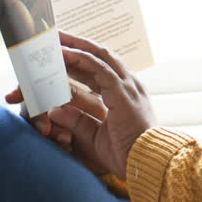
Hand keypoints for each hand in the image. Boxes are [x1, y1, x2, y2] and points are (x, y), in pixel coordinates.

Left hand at [6, 31, 155, 178]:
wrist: (148, 165)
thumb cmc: (127, 154)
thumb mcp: (94, 135)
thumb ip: (77, 121)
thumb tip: (54, 111)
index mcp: (125, 94)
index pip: (101, 68)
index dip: (80, 59)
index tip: (61, 52)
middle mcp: (128, 85)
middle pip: (100, 56)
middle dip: (76, 44)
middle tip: (55, 36)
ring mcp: (128, 87)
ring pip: (99, 57)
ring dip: (76, 46)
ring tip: (55, 38)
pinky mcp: (123, 93)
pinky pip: (100, 69)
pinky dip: (81, 59)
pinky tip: (65, 54)